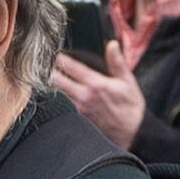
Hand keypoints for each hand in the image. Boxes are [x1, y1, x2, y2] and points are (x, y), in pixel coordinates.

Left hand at [54, 32, 147, 147]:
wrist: (133, 133)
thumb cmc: (131, 107)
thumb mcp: (128, 81)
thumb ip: (117, 62)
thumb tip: (112, 44)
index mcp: (96, 84)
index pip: (71, 67)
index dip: (60, 58)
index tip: (54, 52)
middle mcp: (84, 96)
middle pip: (57, 81)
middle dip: (51, 71)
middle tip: (46, 63)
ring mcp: (79, 108)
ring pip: (59, 92)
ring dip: (55, 83)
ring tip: (52, 74)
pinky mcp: (79, 117)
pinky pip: (66, 103)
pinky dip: (62, 95)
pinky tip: (62, 91)